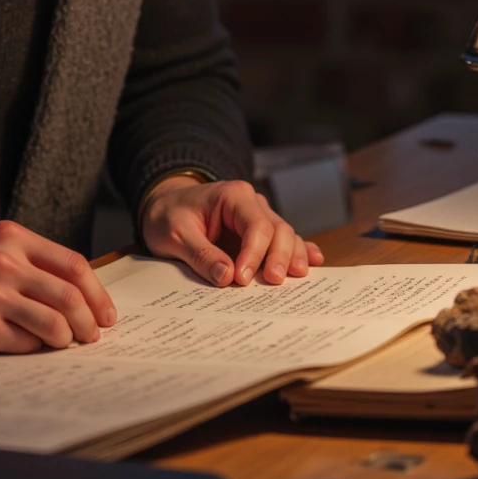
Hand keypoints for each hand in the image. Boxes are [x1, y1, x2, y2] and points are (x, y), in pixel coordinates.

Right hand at [0, 219, 116, 356]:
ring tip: (65, 346)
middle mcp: (3, 261)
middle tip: (93, 337)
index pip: (73, 264)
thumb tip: (75, 292)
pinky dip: (37, 351)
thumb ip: (24, 260)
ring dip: (68, 340)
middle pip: (71, 294)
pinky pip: (27, 345)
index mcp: (8, 236)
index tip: (106, 313)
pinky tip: (32, 351)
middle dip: (90, 322)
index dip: (97, 293)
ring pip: (56, 323)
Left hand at [139, 176, 323, 286]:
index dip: (254, 253)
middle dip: (280, 256)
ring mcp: (257, 217)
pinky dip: (299, 250)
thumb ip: (201, 254)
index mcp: (232, 196)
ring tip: (297, 277)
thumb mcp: (175, 234)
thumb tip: (227, 276)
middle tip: (274, 282)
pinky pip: (283, 240)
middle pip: (278, 229)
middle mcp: (251, 203)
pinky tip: (313, 261)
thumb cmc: (168, 216)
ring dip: (292, 256)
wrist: (164, 208)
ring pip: (286, 235)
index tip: (244, 279)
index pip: (256, 225)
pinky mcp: (258, 234)